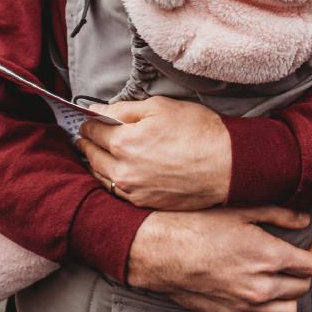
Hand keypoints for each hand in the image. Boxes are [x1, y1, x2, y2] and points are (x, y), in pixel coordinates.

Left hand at [76, 97, 230, 209]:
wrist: (226, 165)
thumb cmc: (197, 131)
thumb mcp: (160, 107)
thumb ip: (124, 109)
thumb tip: (97, 110)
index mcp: (123, 142)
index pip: (92, 130)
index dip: (88, 122)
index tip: (87, 119)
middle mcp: (122, 170)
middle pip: (91, 155)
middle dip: (87, 142)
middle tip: (84, 135)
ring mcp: (133, 190)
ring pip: (100, 176)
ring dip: (95, 163)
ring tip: (95, 153)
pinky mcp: (144, 203)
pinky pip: (116, 192)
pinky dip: (109, 180)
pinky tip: (114, 172)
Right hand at [127, 207, 311, 311]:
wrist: (159, 250)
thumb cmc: (196, 223)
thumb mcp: (240, 209)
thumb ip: (279, 214)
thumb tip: (305, 220)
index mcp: (268, 257)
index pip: (311, 265)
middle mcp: (260, 287)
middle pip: (302, 288)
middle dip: (306, 271)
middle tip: (299, 256)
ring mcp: (243, 306)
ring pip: (286, 311)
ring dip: (290, 294)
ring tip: (282, 276)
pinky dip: (267, 305)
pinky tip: (258, 286)